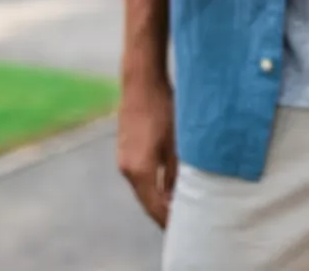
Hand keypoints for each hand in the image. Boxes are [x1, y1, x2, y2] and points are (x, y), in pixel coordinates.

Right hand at [116, 74, 176, 227]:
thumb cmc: (163, 109)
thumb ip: (178, 173)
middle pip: (147, 200)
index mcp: (139, 171)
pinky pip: (140, 175)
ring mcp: (123, 159)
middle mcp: (126, 169)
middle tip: (185, 219)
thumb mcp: (177, 143)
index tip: (184, 228)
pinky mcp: (125, 149)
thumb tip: (180, 195)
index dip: (169, 220)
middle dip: (165, 211)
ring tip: (179, 203)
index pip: (155, 207)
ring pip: (143, 188)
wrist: (142, 81)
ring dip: (159, 196)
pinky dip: (153, 183)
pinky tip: (168, 182)